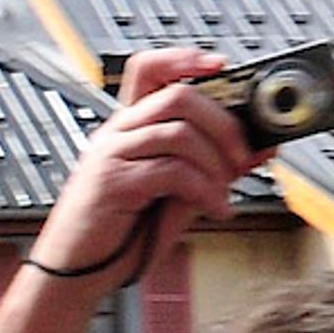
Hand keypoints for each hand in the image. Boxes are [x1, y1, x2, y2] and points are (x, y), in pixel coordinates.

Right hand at [29, 51, 253, 285]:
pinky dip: (205, 190)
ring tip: (225, 191)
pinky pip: (171, 171)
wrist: (76, 273)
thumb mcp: (177, 196)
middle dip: (223, 123)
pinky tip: (214, 208)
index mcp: (128, 129)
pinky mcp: (114, 184)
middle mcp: (116, 134)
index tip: (220, 66)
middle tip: (242, 154)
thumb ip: (212, 169)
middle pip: (178, 95)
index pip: (149, 70)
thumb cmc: (120, 235)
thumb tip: (258, 149)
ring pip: (178, 131)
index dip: (184, 59)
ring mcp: (111, 156)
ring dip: (217, 162)